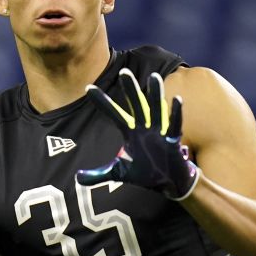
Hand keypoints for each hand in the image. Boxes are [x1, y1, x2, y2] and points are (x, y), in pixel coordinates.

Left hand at [77, 69, 199, 199]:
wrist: (168, 183)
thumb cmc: (146, 173)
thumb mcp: (119, 173)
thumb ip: (98, 175)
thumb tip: (77, 178)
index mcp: (131, 133)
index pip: (114, 114)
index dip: (103, 102)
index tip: (88, 88)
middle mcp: (144, 129)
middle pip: (137, 106)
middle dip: (131, 90)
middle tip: (124, 72)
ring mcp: (159, 134)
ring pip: (156, 111)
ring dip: (155, 95)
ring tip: (154, 77)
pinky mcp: (173, 142)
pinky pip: (174, 126)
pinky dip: (176, 114)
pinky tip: (177, 100)